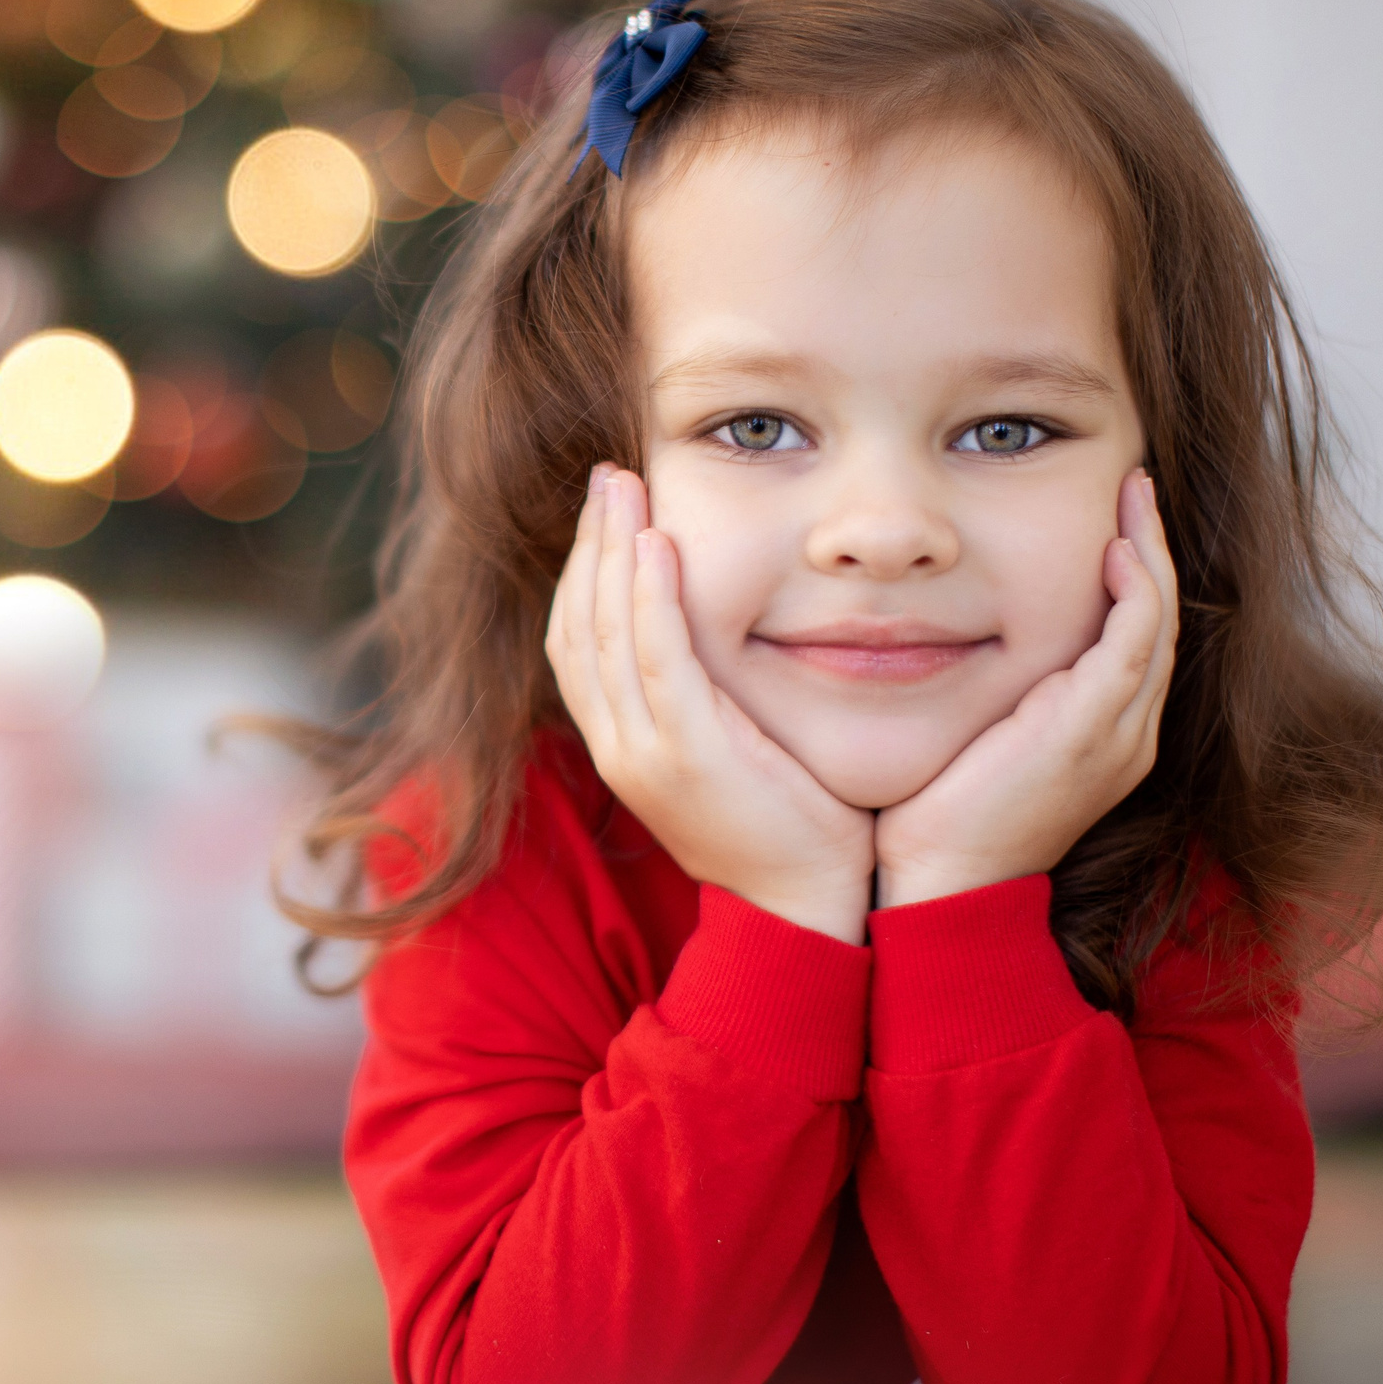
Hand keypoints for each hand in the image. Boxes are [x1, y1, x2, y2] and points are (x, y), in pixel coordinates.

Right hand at [545, 465, 875, 943]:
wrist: (806, 908)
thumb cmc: (787, 826)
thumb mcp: (729, 752)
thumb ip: (707, 696)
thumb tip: (718, 634)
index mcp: (620, 746)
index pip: (576, 641)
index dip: (584, 569)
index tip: (607, 509)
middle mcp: (616, 748)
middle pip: (578, 624)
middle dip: (590, 543)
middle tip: (609, 475)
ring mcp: (644, 754)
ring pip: (606, 632)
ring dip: (612, 550)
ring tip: (625, 486)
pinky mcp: (688, 754)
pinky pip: (657, 659)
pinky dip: (650, 596)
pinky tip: (660, 544)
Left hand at [873, 469, 1178, 910]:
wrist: (944, 886)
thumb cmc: (939, 821)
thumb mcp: (975, 743)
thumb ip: (991, 695)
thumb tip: (952, 641)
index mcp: (1102, 738)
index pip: (1134, 638)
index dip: (1132, 576)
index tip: (1112, 522)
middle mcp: (1126, 735)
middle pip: (1160, 620)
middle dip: (1152, 548)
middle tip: (1135, 488)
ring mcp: (1119, 734)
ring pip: (1159, 621)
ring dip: (1150, 551)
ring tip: (1134, 495)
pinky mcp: (1094, 729)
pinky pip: (1136, 641)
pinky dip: (1134, 590)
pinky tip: (1116, 549)